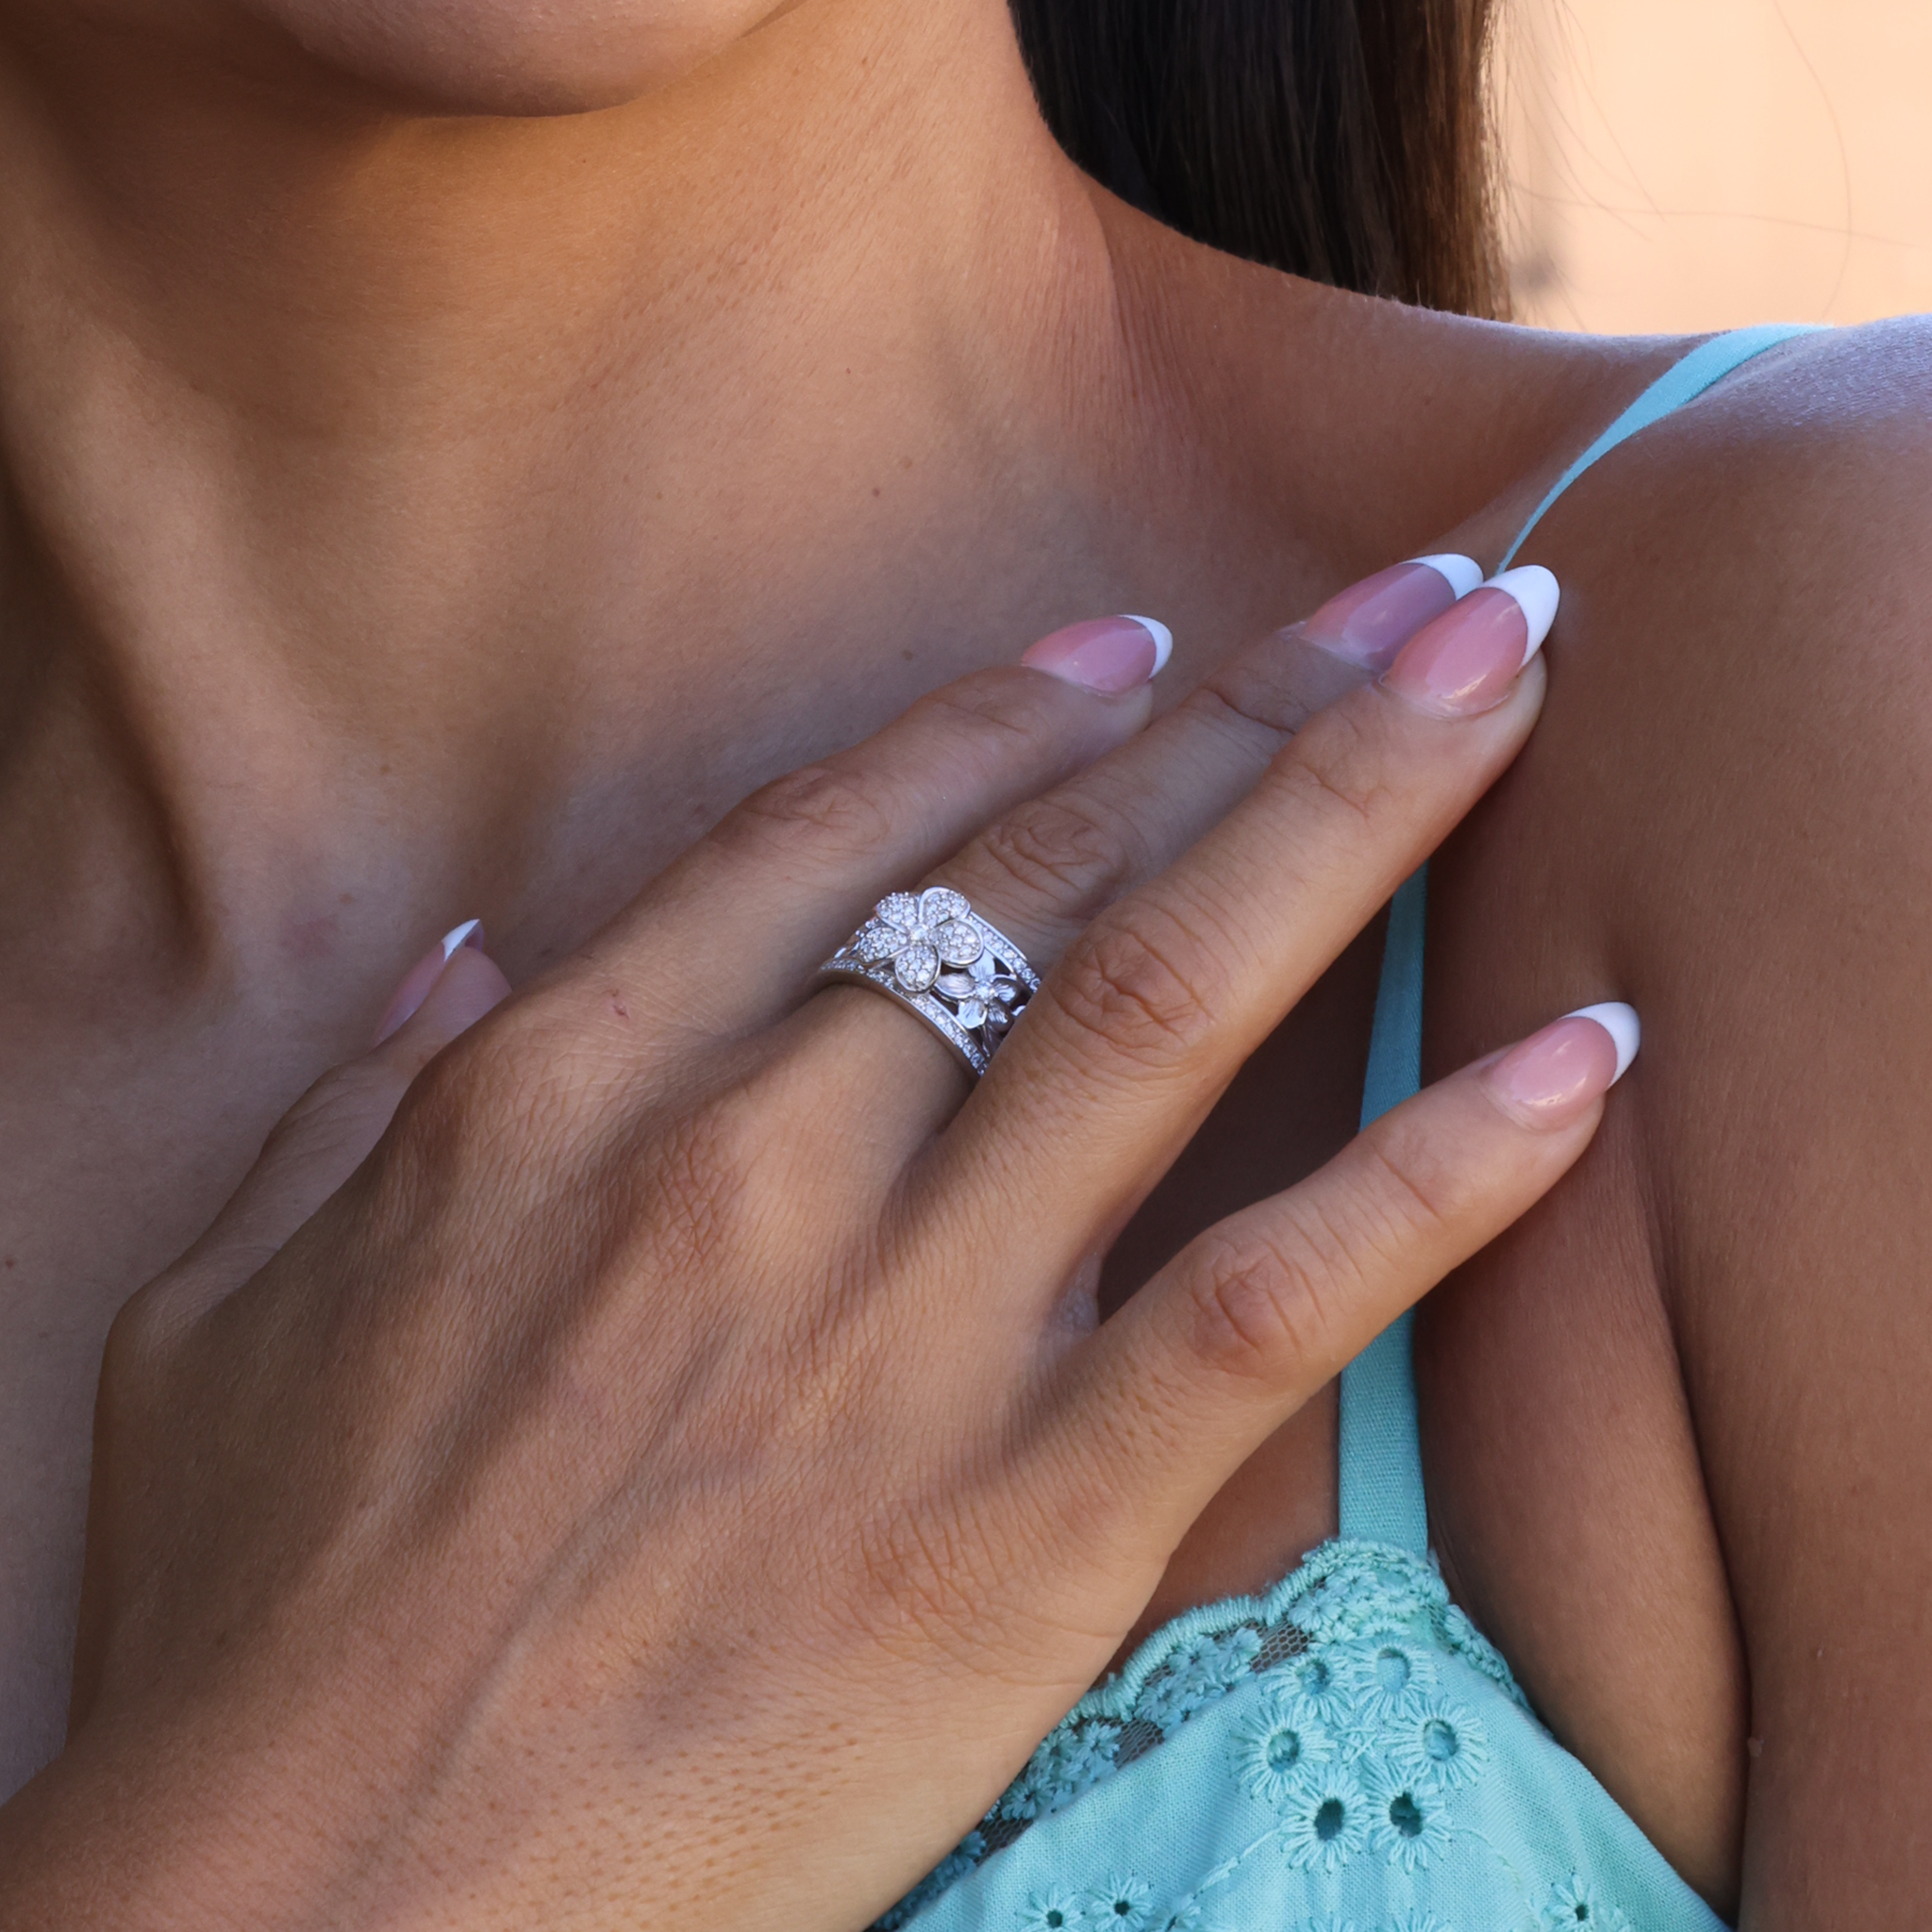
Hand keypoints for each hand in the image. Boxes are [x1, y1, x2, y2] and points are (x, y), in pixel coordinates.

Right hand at [8, 562, 1618, 1930]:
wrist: (299, 1913)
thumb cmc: (251, 1619)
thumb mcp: (225, 1307)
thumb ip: (359, 1101)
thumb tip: (462, 951)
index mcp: (563, 1089)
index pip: (830, 835)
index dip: (1004, 719)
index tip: (1136, 646)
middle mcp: (752, 1157)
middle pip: (1051, 871)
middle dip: (1254, 707)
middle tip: (1421, 593)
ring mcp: (898, 1330)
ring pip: (1172, 1005)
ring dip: (1359, 814)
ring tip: (1510, 676)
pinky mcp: (1014, 1522)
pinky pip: (1265, 1302)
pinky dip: (1437, 1173)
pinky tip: (1577, 1064)